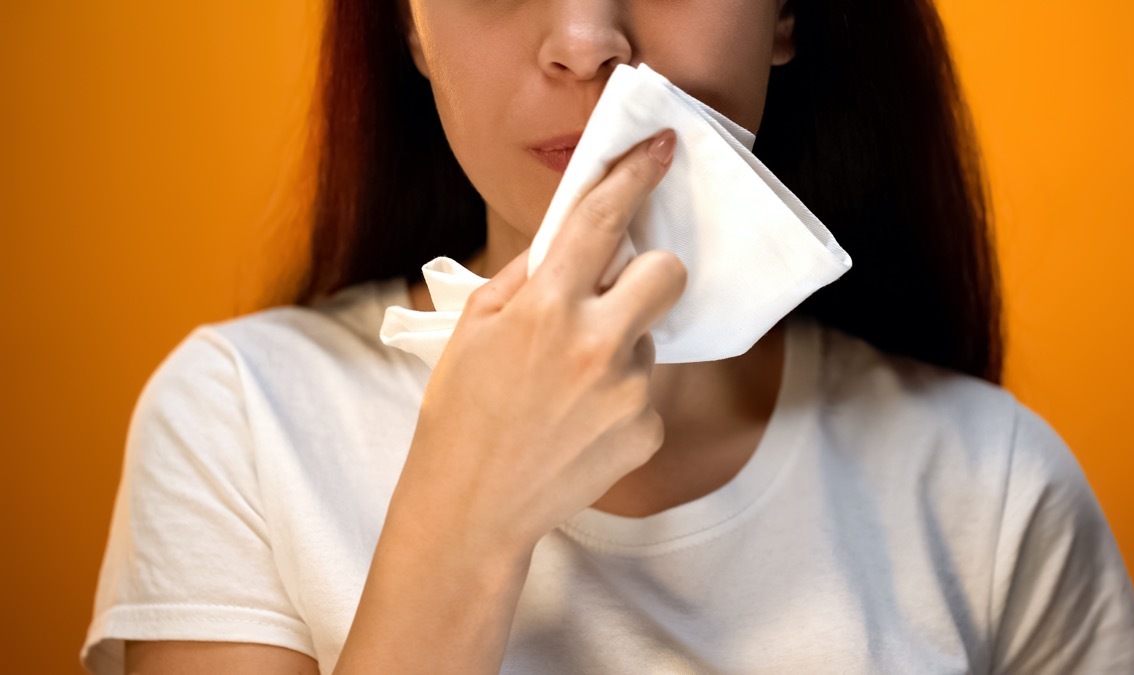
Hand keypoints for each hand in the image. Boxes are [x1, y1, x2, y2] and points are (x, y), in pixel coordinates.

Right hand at [394, 129, 684, 560]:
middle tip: (617, 296)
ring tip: (568, 388)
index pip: (603, 219)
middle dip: (650, 274)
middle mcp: (596, 343)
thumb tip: (570, 240)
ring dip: (621, 348)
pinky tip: (580, 422)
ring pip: (649, 339)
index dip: (634, 175)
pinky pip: (647, 392)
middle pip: (667, 273)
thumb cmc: (462, 413)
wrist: (473, 505)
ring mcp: (627, 391)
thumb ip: (526, 275)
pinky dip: (621, 399)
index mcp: (546, 307)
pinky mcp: (646, 430)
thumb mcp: (473, 328)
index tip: (660, 150)